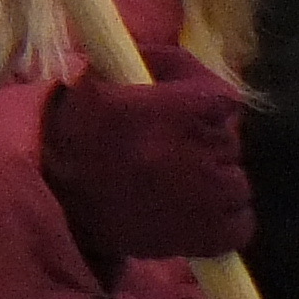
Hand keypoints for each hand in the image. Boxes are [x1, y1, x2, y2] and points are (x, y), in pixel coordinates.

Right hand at [38, 47, 252, 269]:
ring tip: (176, 187)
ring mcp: (209, 197)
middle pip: (228, 142)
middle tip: (169, 153)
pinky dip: (225, 220)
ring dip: (213, 182)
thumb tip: (191, 71)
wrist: (57, 194)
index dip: (206, 107)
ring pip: (237, 183)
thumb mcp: (108, 76)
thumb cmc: (79, 133)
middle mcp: (201, 152)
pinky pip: (241, 224)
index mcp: (179, 110)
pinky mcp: (208, 236)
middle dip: (203, 145)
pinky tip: (193, 214)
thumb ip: (159, 62)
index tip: (187, 114)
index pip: (224, 101)